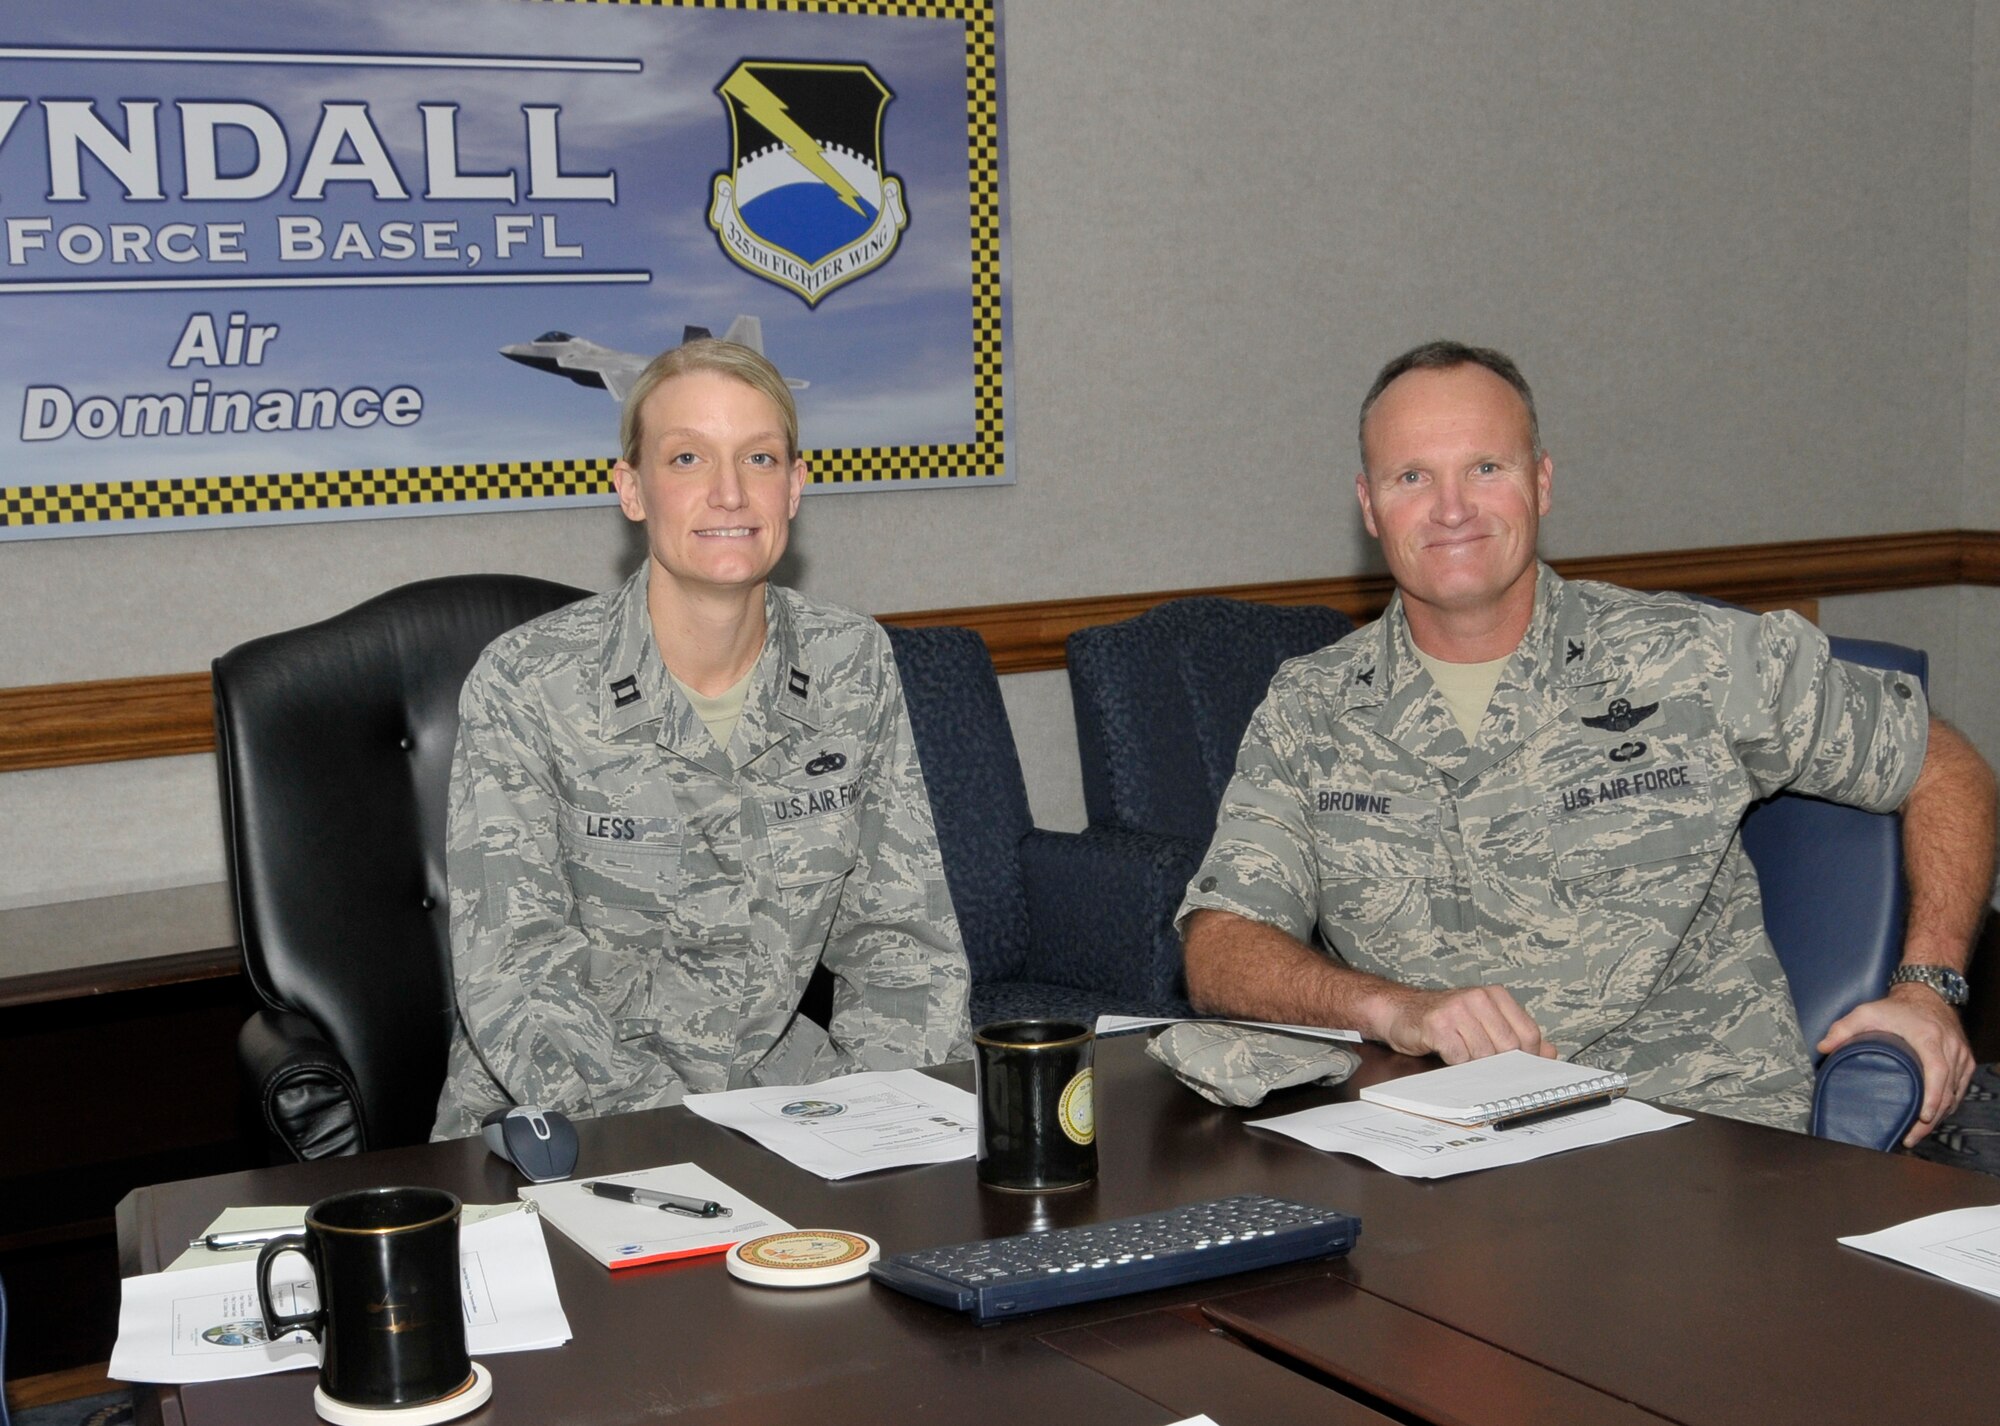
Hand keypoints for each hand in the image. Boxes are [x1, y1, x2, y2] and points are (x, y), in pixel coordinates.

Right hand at [1378, 983, 1556, 1063]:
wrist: (1399, 1011)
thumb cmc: (1444, 1020)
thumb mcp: (1484, 1022)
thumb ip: (1517, 1034)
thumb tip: (1550, 1052)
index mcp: (1496, 996)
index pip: (1528, 1033)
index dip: (1528, 1057)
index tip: (1522, 1071)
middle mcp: (1479, 998)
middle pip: (1509, 1046)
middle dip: (1501, 1065)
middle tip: (1490, 1072)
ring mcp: (1458, 1010)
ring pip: (1485, 1055)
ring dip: (1477, 1066)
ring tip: (1465, 1060)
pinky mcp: (1438, 1025)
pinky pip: (1460, 1058)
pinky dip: (1458, 1066)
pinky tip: (1450, 1058)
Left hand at [1818, 982, 1975, 1146]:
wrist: (1927, 996)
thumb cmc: (1896, 1008)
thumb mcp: (1866, 1011)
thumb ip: (1843, 1028)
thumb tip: (1823, 1048)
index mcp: (1928, 1037)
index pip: (1937, 1070)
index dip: (1933, 1096)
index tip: (1924, 1117)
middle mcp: (1950, 1047)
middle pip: (1948, 1090)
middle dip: (1932, 1118)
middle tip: (1911, 1137)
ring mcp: (1961, 1055)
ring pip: (1956, 1093)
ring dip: (1939, 1116)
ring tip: (1916, 1133)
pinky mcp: (1965, 1061)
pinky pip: (1960, 1089)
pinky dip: (1948, 1105)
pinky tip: (1931, 1119)